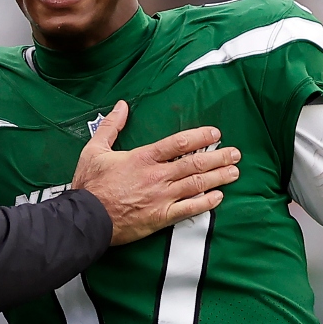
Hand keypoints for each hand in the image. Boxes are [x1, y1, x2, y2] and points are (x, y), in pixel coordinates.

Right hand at [71, 101, 240, 245]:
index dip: (200, 137)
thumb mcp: (95, 149)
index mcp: (143, 157)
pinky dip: (205, 203)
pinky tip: (218, 197)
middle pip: (194, 163)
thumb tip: (122, 105)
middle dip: (218, 157)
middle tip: (235, 154)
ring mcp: (161, 197)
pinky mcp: (161, 217)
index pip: (178, 143)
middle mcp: (157, 176)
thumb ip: (111, 126)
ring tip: (234, 172)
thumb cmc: (90, 184)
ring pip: (196, 185)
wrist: (87, 218)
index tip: (215, 134)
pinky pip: (189, 209)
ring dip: (218, 177)